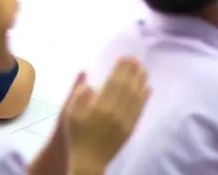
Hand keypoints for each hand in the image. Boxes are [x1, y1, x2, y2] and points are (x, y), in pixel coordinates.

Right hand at [63, 58, 149, 174]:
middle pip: (126, 87)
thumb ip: (78, 96)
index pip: (113, 83)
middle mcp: (113, 113)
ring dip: (140, 81)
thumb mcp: (69, 114)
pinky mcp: (129, 130)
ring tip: (143, 68)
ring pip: (135, 97)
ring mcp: (123, 122)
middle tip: (136, 58)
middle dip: (132, 71)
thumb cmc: (77, 135)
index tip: (125, 57)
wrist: (88, 160)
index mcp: (99, 107)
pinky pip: (139, 110)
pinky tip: (147, 88)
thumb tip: (89, 83)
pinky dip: (144, 98)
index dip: (120, 69)